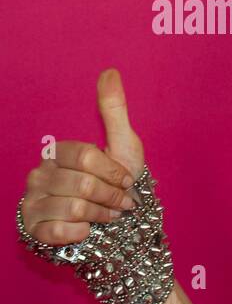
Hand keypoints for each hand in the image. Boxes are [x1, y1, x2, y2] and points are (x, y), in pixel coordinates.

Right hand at [20, 68, 146, 246]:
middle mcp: (39, 174)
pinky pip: (61, 231)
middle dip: (112, 195)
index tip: (126, 179)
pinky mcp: (35, 228)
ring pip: (75, 207)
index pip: (86, 156)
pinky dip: (83, 232)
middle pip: (83, 184)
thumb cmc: (117, 180)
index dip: (113, 171)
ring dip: (102, 214)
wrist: (114, 221)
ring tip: (108, 214)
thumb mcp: (123, 144)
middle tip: (120, 201)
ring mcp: (33, 201)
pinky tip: (87, 228)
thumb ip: (114, 110)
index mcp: (58, 152)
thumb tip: (110, 71)